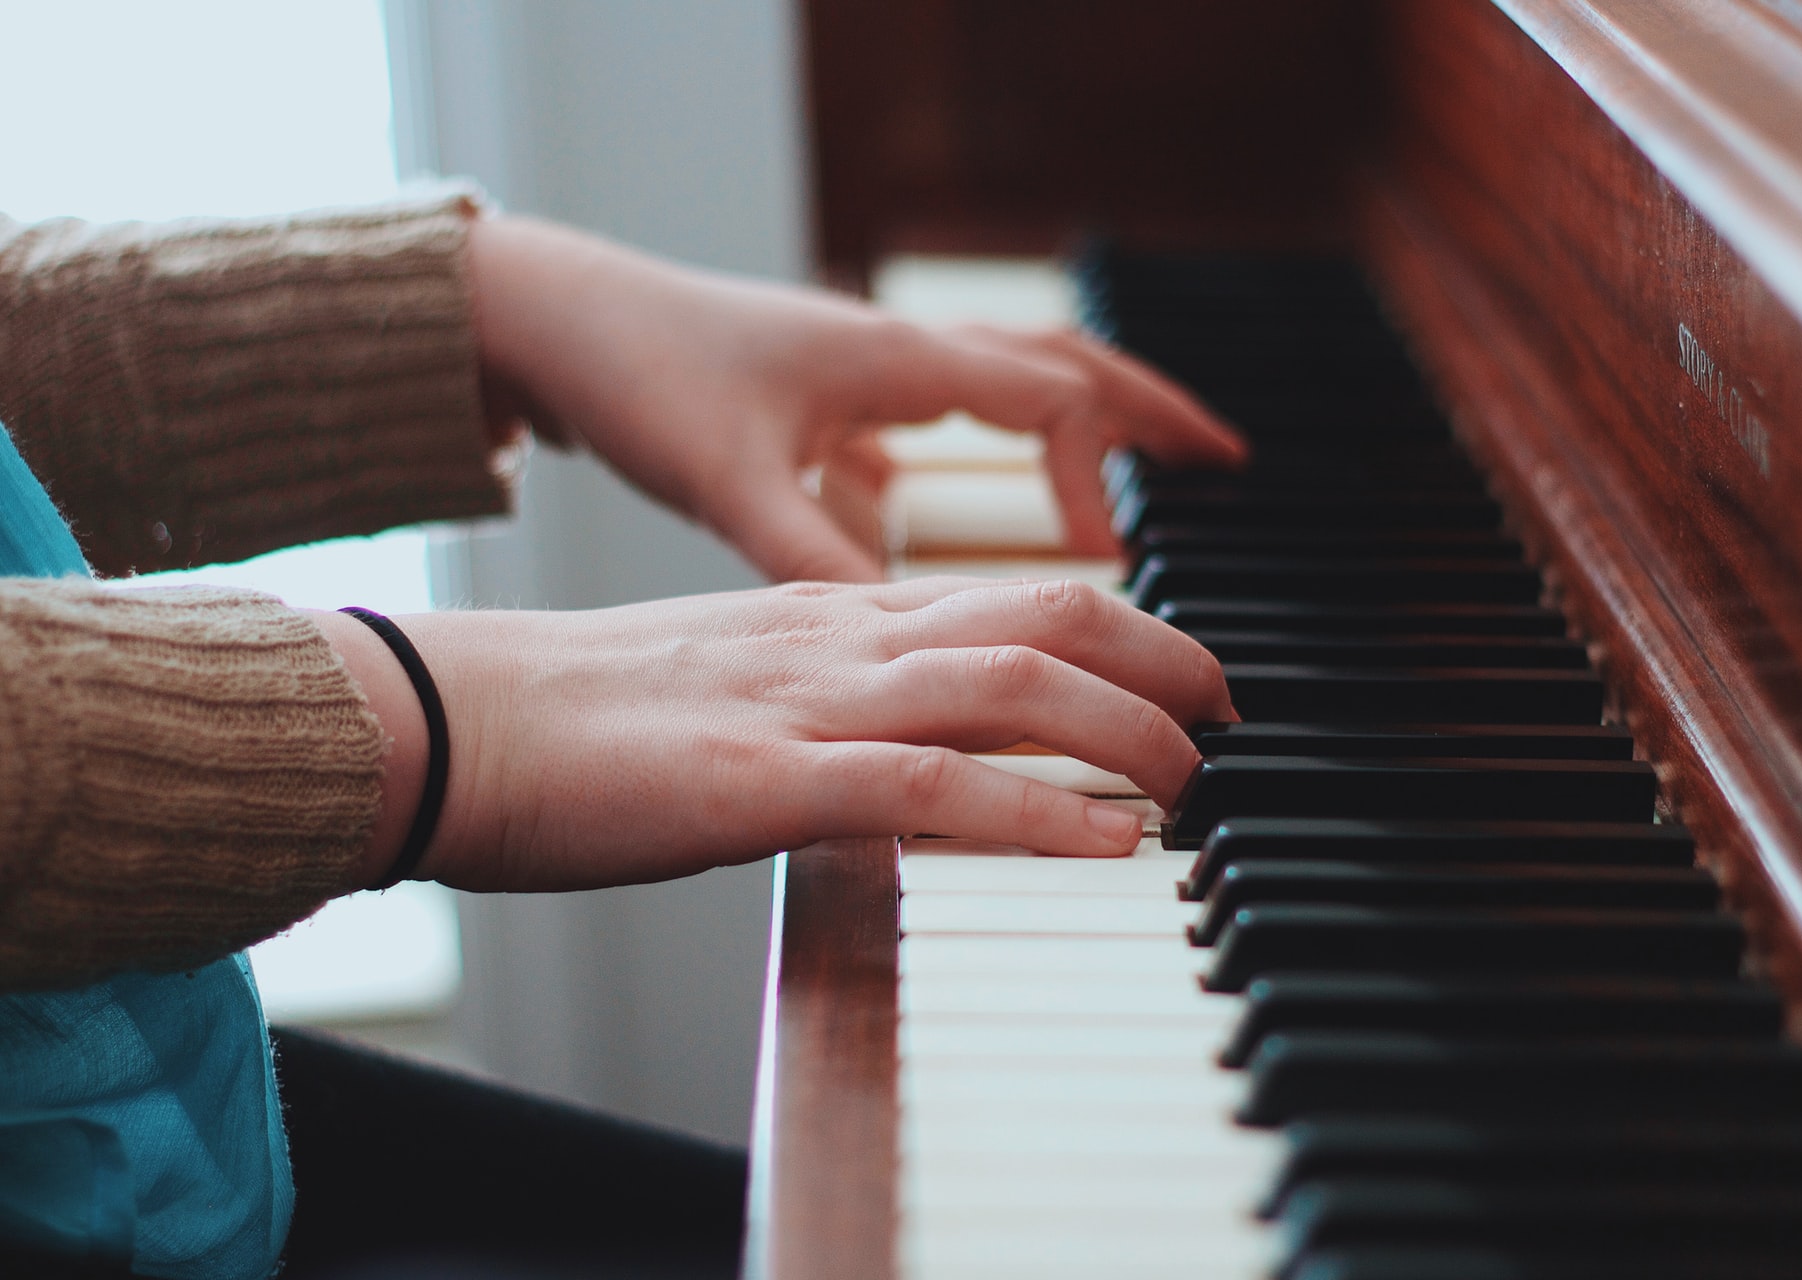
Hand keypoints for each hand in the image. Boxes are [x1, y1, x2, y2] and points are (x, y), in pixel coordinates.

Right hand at [312, 577, 1233, 891]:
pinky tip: (1109, 845)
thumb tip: (906, 747)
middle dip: (1164, 657)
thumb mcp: (731, 682)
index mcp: (831, 612)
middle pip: (1047, 612)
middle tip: (1229, 715)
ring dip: (1130, 730)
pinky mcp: (763, 783)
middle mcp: (838, 638)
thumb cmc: (577, 715)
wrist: (452, 716)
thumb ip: (825, 694)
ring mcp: (807, 704)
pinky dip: (1037, 814)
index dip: (1124, 625)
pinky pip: (930, 787)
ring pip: (1013, 686)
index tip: (1182, 673)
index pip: (1013, 593)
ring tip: (1196, 781)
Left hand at [467, 216, 1246, 582]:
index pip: (1048, 403)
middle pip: (1062, 366)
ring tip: (1141, 473)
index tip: (1116, 560)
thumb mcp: (730, 482)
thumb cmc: (640, 376)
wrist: (558, 318)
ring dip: (1084, 422)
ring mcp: (869, 370)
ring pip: (1010, 382)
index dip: (1098, 480)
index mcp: (897, 362)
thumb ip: (814, 557)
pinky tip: (965, 499)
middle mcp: (899, 354)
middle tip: (1226, 460)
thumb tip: (899, 635)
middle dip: (1150, 411)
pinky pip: (942, 412)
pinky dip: (989, 448)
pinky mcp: (831, 397)